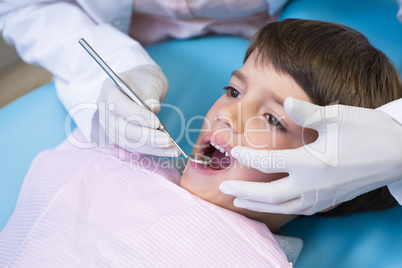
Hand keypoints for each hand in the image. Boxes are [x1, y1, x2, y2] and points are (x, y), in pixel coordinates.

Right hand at [96, 64, 179, 155]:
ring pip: (129, 142)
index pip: (118, 105)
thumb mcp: (149, 81)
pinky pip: (134, 147)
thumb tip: (153, 108)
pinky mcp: (119, 137)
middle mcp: (105, 110)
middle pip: (122, 128)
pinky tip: (168, 150)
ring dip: (152, 147)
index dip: (136, 116)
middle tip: (167, 140)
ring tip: (173, 148)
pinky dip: (152, 150)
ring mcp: (110, 126)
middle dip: (147, 136)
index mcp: (109, 90)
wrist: (141, 86)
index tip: (156, 123)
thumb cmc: (145, 80)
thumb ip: (150, 95)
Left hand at [220, 97, 401, 214]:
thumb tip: (286, 102)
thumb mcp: (337, 116)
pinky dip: (280, 209)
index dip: (247, 158)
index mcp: (312, 162)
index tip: (232, 151)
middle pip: (270, 195)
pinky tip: (273, 204)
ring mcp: (322, 196)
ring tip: (240, 202)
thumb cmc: (367, 131)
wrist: (399, 152)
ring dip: (259, 205)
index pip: (269, 164)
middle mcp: (314, 184)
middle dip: (244, 193)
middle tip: (224, 190)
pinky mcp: (330, 201)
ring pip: (283, 208)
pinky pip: (299, 210)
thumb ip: (307, 113)